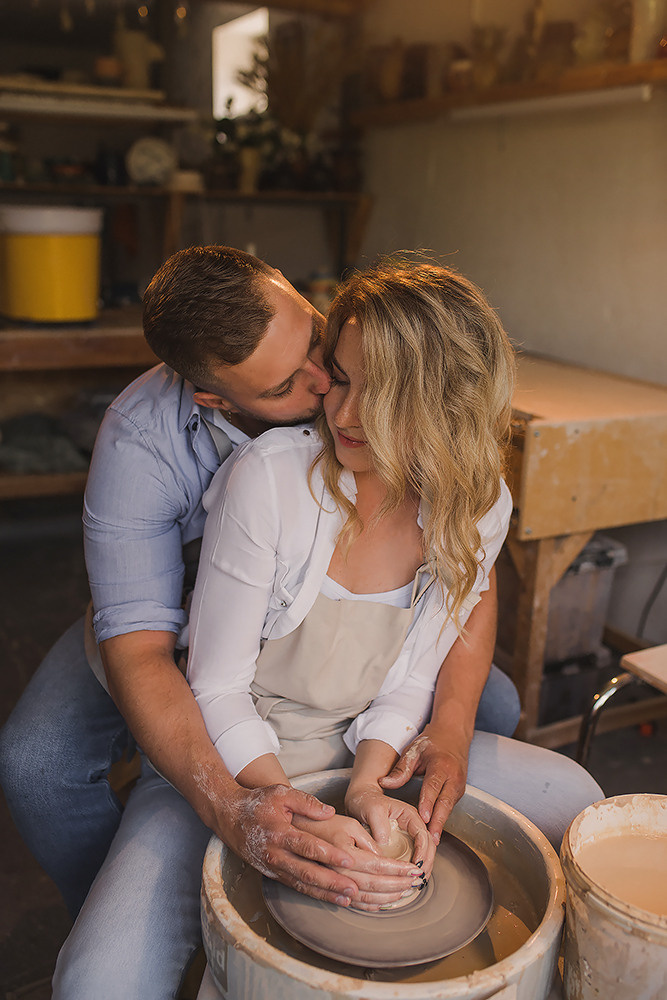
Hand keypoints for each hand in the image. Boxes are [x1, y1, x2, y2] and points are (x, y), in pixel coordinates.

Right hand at [220, 783, 361, 905]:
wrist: (230, 817)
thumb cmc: (257, 803)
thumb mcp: (280, 793)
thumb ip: (305, 802)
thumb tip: (330, 811)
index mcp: (279, 833)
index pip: (307, 847)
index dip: (329, 855)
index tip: (349, 860)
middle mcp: (275, 855)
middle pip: (307, 872)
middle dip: (332, 883)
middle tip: (354, 890)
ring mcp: (273, 867)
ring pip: (302, 884)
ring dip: (325, 893)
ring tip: (348, 899)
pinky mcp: (273, 874)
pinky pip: (295, 886)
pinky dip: (313, 894)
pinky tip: (330, 897)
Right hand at [293, 812, 422, 911]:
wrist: (292, 833)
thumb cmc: (321, 824)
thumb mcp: (347, 822)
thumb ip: (366, 838)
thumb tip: (382, 854)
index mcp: (342, 852)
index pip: (377, 865)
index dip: (399, 869)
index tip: (415, 869)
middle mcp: (336, 872)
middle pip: (373, 884)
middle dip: (398, 884)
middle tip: (416, 882)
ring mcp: (331, 884)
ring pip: (363, 897)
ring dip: (387, 897)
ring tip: (405, 893)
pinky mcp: (327, 891)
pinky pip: (350, 904)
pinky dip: (369, 905)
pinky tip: (382, 903)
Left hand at [345, 783, 435, 878]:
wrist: (359, 800)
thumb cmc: (365, 801)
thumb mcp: (371, 809)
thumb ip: (380, 824)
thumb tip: (386, 843)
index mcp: (409, 814)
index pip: (423, 834)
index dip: (422, 851)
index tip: (416, 865)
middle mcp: (412, 825)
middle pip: (428, 846)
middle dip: (426, 863)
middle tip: (419, 878)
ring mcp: (409, 834)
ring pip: (424, 853)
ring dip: (423, 868)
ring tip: (417, 882)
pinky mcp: (403, 843)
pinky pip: (414, 857)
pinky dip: (414, 869)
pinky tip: (409, 879)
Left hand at [378, 723, 468, 841]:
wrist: (453, 736)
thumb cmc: (431, 743)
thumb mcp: (414, 750)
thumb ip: (400, 769)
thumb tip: (384, 783)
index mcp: (441, 765)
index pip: (433, 786)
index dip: (428, 803)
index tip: (423, 818)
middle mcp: (453, 777)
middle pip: (445, 802)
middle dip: (438, 821)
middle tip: (431, 839)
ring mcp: (459, 785)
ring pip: (449, 807)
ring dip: (441, 824)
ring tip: (432, 841)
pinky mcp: (459, 791)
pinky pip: (450, 807)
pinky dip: (443, 819)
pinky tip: (434, 832)